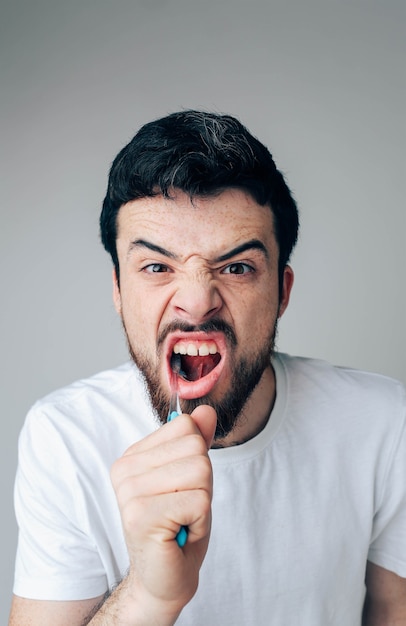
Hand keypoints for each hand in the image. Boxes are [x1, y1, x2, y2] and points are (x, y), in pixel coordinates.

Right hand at [110, 404, 216, 618]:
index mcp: (132, 456)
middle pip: (195, 447)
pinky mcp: (141, 516)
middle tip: (184, 509)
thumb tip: (206, 411)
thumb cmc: (179, 526)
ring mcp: (130, 493)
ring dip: (202, 501)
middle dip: (203, 482)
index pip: (185, 427)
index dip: (197, 460)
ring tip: (182, 520)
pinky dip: (201, 520)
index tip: (181, 488)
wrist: (165, 578)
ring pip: (200, 471)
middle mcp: (124, 470)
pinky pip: (199, 500)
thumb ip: (197, 442)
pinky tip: (180, 532)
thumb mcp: (193, 477)